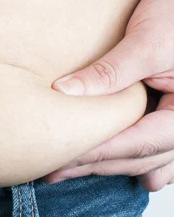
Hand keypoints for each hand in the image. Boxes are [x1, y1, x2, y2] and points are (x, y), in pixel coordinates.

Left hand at [44, 0, 173, 190]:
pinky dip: (134, 161)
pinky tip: (122, 174)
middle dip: (97, 166)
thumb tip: (62, 91)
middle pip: (140, 157)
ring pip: (146, 158)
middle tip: (53, 173)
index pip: (139, 143)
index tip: (60, 161)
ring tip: (69, 174)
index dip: (98, 154)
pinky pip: (155, 150)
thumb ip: (109, 71)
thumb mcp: (145, 42)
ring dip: (109, 167)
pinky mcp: (171, 116)